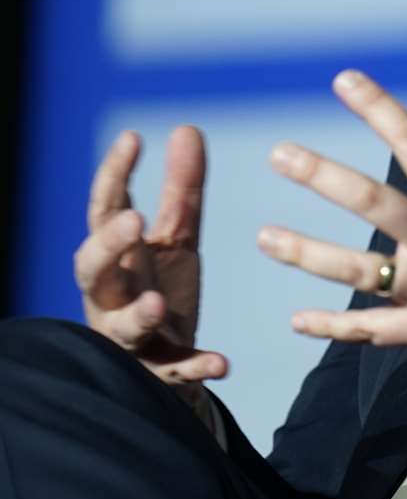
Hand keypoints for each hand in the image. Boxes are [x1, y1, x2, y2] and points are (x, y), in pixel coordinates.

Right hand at [74, 126, 227, 398]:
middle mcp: (112, 295)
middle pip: (91, 269)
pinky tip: (222, 362)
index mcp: (117, 257)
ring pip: (120, 327)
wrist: (166, 365)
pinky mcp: (159, 370)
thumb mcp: (175, 237)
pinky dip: (194, 368)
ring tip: (156, 302)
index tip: (132, 137)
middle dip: (107, 245)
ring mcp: (131, 336)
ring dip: (137, 314)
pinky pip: (172, 371)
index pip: (104, 210)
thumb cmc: (159, 290)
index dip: (113, 175)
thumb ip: (181, 189)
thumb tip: (186, 128)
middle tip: (133, 219)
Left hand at [258, 70, 406, 392]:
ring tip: (265, 237)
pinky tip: (297, 320)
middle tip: (281, 154)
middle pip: (373, 202)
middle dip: (323, 176)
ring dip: (308, 253)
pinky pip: (371, 330)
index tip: (345, 81)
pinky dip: (333, 328)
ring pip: (357, 270)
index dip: (379, 110)